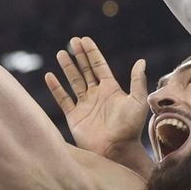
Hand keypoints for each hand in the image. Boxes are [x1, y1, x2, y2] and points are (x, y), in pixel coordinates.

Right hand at [44, 37, 148, 159]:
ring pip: (73, 81)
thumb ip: (137, 81)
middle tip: (72, 41)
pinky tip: (50, 76)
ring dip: (67, 68)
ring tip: (61, 53)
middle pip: (85, 70)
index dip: (92, 52)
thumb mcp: (137, 101)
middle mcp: (96, 95)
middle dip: (79, 56)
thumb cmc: (130, 127)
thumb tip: (141, 61)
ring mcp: (84, 105)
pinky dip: (56, 88)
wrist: (117, 149)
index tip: (84, 39)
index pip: (99, 66)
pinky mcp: (74, 116)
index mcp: (111, 89)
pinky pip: (63, 99)